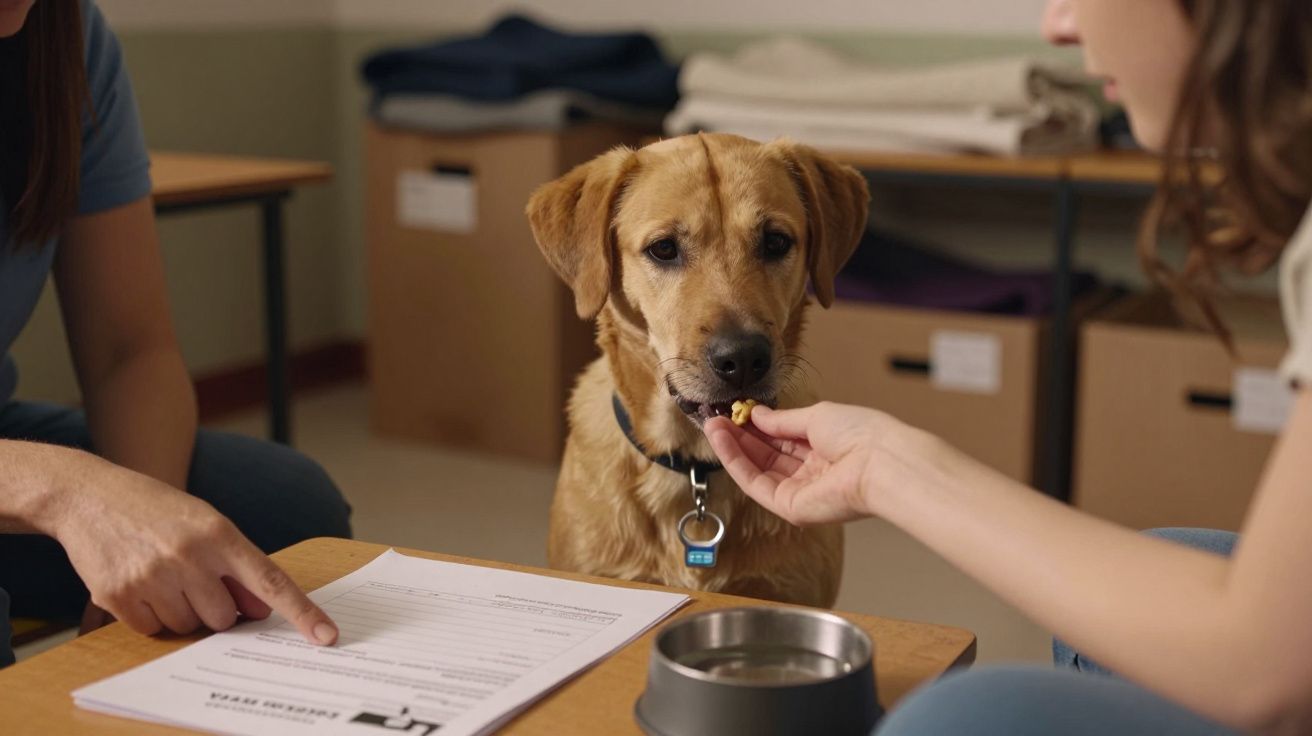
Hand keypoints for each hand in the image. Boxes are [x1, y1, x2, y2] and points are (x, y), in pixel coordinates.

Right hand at [41, 455, 337, 645]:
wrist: (87, 495)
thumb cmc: (155, 509)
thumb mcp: (204, 523)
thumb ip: (235, 564)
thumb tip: (260, 608)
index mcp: (219, 534)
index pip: (271, 581)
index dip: (302, 612)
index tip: (327, 636)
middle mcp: (189, 556)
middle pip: (225, 617)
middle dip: (215, 607)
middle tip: (192, 578)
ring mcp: (152, 576)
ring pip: (189, 626)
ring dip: (180, 610)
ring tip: (160, 573)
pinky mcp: (118, 595)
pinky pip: (152, 630)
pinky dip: (149, 614)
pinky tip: (138, 581)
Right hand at [703, 401, 940, 524]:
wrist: (881, 462)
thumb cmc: (861, 434)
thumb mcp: (815, 417)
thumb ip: (782, 420)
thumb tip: (756, 414)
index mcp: (823, 448)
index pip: (781, 437)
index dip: (755, 425)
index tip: (733, 411)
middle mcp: (811, 471)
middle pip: (766, 455)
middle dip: (739, 436)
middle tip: (714, 417)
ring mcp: (800, 491)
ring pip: (757, 469)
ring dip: (732, 448)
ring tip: (712, 425)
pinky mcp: (790, 507)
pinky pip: (756, 484)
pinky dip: (736, 463)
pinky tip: (723, 441)